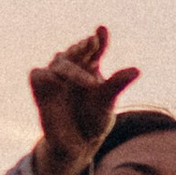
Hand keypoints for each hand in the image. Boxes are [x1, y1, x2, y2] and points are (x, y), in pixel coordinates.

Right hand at [31, 28, 141, 174]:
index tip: (101, 30)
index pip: (95, 48)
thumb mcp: (107, 102)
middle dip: (84, 46)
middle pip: (77, 51)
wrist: (77, 144)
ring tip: (86, 73)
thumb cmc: (94, 119)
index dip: (99, 39)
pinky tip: (56, 78)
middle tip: (93, 42)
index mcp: (91, 67)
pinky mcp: (41, 87)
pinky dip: (47, 74)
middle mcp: (73, 67)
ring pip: (60, 62)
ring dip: (72, 66)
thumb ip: (117, 84)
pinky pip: (39, 74)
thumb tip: (136, 70)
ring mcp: (56, 76)